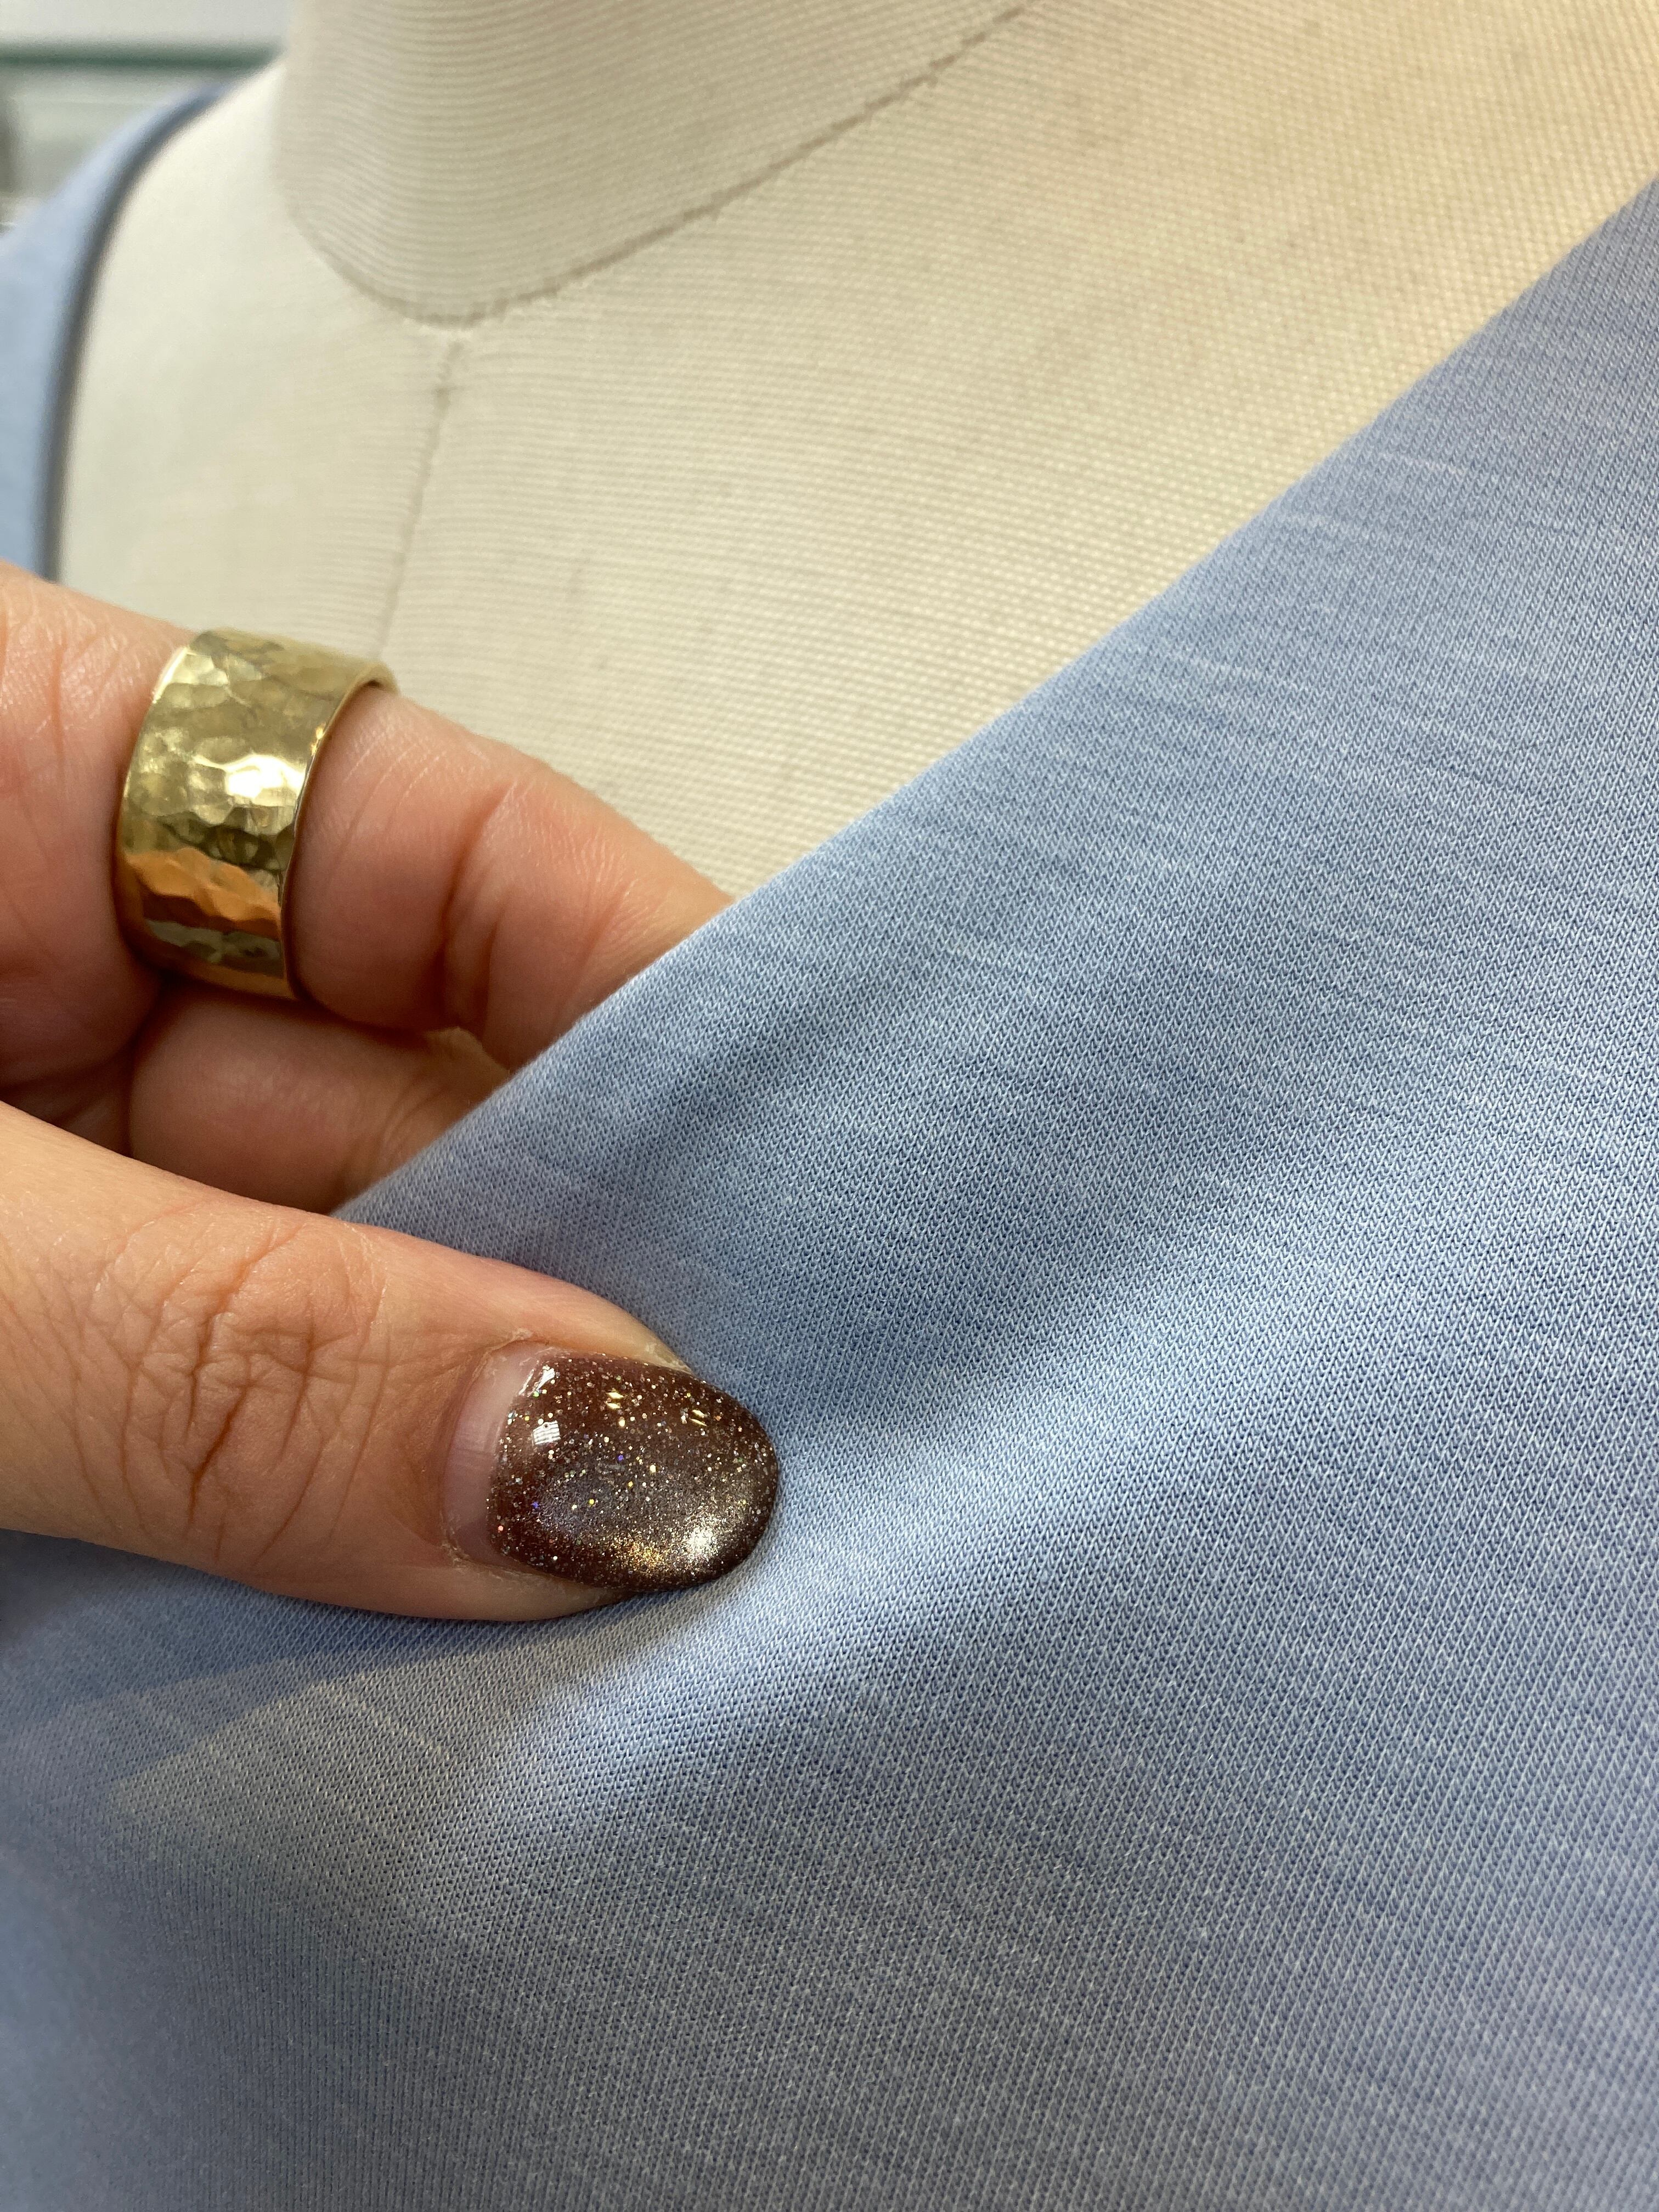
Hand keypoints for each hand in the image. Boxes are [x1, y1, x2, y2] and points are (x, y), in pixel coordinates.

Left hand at [0, 567, 777, 1616]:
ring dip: (455, 1460)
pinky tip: (447, 1662)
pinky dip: (311, 1556)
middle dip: (583, 1282)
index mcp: (18, 771)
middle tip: (780, 1479)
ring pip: (331, 1302)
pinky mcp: (13, 1380)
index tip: (850, 1181)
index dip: (659, 997)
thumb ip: (220, 1348)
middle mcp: (54, 970)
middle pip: (422, 1099)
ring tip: (650, 1617)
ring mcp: (36, 1184)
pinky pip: (217, 1448)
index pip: (439, 844)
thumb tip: (607, 1457)